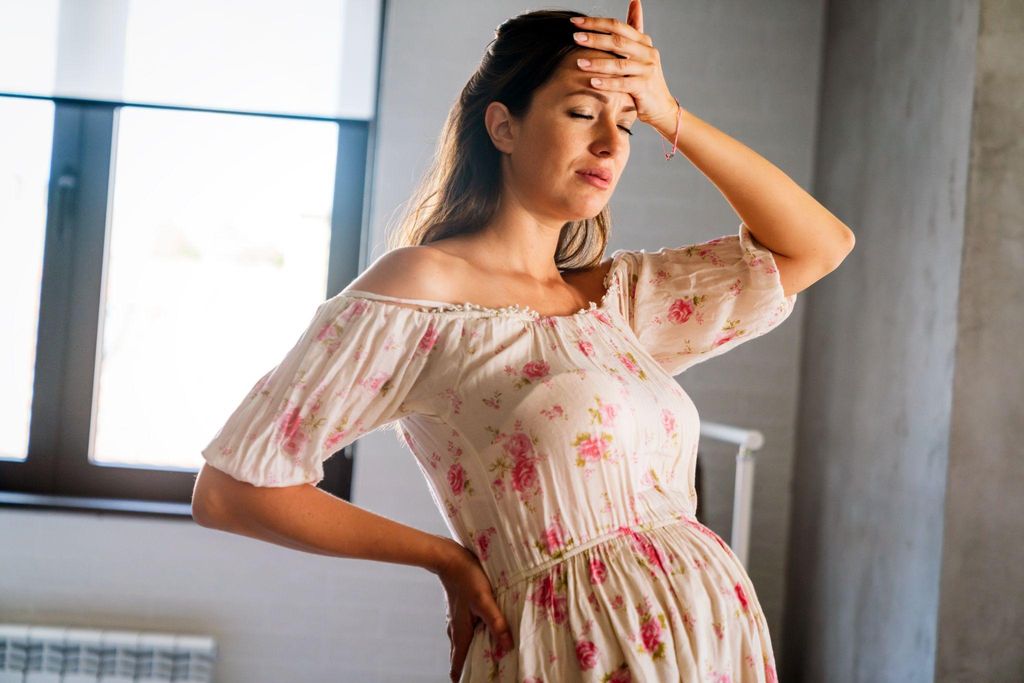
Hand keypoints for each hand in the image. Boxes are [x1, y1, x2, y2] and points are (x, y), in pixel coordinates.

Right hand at [434, 538, 513, 681]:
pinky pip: (466, 630)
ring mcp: (457, 619)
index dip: (462, 676)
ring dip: (472, 651)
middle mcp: (456, 629)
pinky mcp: (460, 610)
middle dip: (469, 666)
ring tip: (485, 657)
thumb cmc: (467, 578)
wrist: (450, 558)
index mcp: (461, 632)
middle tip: (483, 674)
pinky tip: (483, 632)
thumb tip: (506, 646)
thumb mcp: (484, 600)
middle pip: (461, 655)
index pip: (458, 663)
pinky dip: (474, 637)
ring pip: (463, 642)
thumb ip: (497, 623)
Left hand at [570, 0, 679, 130]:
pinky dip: (607, 83)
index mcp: (643, 42)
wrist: (661, 107)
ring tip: (579, 62)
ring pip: (619, 64)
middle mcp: (648, 53)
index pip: (617, 26)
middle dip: (594, 38)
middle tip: (575, 37)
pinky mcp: (645, 87)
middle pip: (618, 41)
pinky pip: (623, 84)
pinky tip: (592, 82)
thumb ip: (635, 28)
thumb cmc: (644, 79)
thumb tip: (634, 1)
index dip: (596, 23)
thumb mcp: (640, 52)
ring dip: (597, 62)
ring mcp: (647, 70)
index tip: (575, 23)